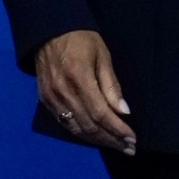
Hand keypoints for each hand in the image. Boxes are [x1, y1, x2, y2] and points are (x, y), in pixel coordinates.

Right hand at [33, 28, 136, 153]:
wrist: (48, 30)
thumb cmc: (81, 39)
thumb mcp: (102, 55)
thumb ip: (111, 85)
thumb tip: (124, 112)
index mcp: (79, 78)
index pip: (101, 113)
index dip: (117, 129)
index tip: (133, 138)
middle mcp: (63, 92)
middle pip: (89, 126)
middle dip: (111, 140)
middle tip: (129, 148)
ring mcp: (51, 98)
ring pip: (76, 129)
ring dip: (98, 140)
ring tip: (117, 146)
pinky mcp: (45, 100)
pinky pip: (64, 124)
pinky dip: (82, 133)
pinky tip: (96, 137)